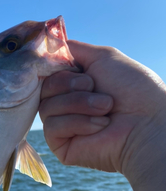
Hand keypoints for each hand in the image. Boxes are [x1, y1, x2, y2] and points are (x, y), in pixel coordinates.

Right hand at [39, 41, 165, 184]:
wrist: (146, 124)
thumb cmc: (132, 89)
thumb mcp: (103, 57)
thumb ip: (71, 49)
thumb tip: (45, 45)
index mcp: (73, 83)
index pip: (47, 71)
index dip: (56, 67)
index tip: (74, 67)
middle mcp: (64, 103)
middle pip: (44, 87)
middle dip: (70, 84)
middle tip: (94, 87)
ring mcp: (61, 125)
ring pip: (46, 107)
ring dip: (78, 104)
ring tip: (105, 108)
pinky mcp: (60, 145)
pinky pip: (52, 127)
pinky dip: (77, 122)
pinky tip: (99, 126)